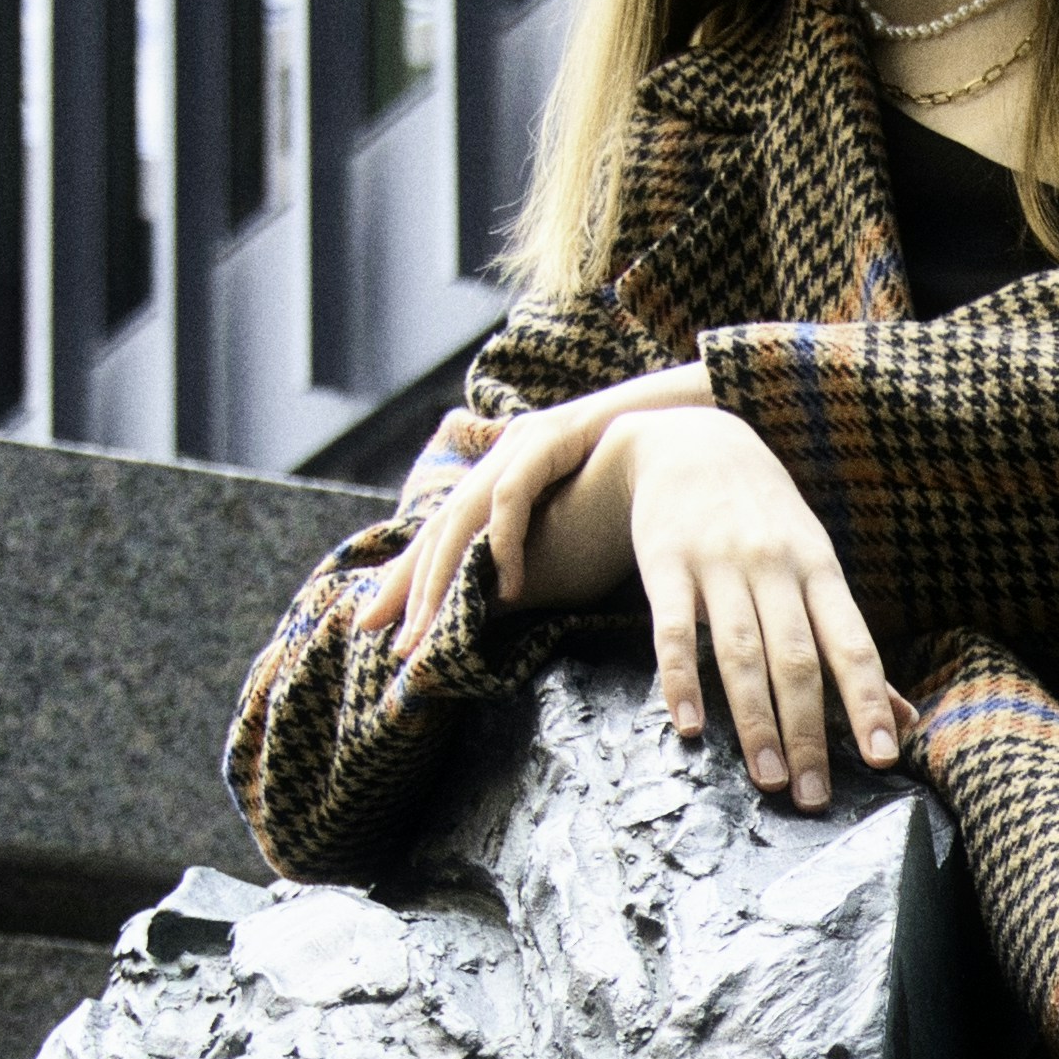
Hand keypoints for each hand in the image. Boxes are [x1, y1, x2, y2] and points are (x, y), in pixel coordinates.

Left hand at [379, 373, 696, 678]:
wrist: (685, 421)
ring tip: (430, 625)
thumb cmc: (633, 483)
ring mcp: (519, 444)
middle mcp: (498, 459)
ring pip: (463, 516)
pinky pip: (513, 496)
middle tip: (387, 636)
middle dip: (408, 585)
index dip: (404, 579)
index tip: (373, 626)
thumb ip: (535, 556)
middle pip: (438, 528)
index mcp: (497, 480)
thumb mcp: (572, 528)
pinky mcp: (548, 437)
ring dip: (444, 575)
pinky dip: (506, 542)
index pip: (438, 535)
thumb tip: (502, 608)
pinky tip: (510, 585)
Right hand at [614, 406, 911, 810]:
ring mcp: (718, 564)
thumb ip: (851, 643)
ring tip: (766, 779)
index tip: (881, 755)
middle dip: (808, 732)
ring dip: (755, 721)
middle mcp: (774, 567)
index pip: (852, 642)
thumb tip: (904, 717)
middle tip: (812, 796)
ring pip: (740, 652)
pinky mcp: (664, 563)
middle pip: (796, 660)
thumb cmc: (767, 518)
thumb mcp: (817, 565)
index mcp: (819, 570)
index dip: (867, 699)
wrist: (692, 441)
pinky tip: (690, 728)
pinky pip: (672, 630)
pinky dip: (681, 680)